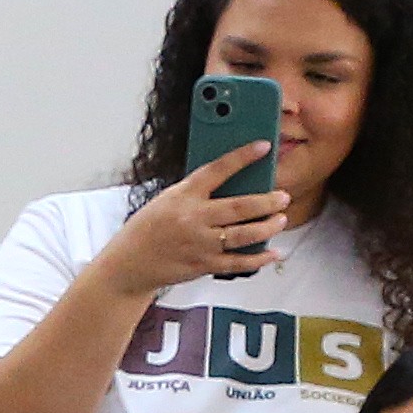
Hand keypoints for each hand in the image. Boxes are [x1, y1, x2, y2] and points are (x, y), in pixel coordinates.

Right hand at [102, 147, 289, 294]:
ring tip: (281, 219)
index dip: (243, 157)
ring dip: (268, 227)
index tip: (263, 146)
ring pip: (244, 235)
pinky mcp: (203, 265)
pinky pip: (238, 263)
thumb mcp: (169, 199)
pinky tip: (273, 252)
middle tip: (283, 196)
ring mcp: (200, 244)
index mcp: (184, 195)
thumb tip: (236, 185)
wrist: (129, 263)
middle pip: (240, 207)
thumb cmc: (149, 227)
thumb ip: (198, 192)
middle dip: (267, 201)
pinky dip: (259, 259)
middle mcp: (193, 218)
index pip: (217, 170)